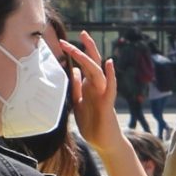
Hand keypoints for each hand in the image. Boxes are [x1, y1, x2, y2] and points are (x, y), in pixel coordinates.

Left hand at [54, 31, 121, 147]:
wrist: (104, 142)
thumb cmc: (93, 124)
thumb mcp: (79, 102)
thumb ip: (77, 87)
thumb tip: (74, 70)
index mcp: (90, 86)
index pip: (84, 65)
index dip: (76, 53)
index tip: (64, 42)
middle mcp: (98, 87)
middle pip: (93, 63)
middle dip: (87, 48)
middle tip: (83, 32)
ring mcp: (104, 94)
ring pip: (98, 71)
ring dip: (91, 57)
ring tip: (85, 43)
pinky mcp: (108, 104)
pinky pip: (110, 87)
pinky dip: (111, 75)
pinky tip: (109, 63)